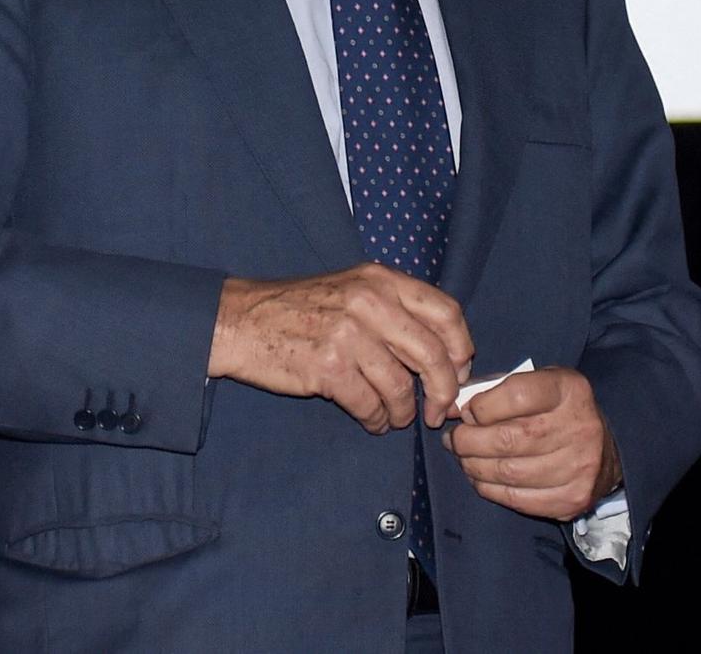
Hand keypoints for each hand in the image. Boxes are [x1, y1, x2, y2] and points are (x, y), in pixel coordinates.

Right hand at [207, 262, 473, 433]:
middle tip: (438, 412)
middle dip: (443, 392)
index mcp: (379, 280)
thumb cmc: (297, 309)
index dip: (461, 348)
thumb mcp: (350, 290)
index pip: (446, 312)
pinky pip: (370, 405)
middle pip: (433, 355)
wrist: (239, 321)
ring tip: (394, 417)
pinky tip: (371, 420)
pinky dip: (377, 420)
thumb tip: (445, 355)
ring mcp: (348, 334)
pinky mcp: (328, 367)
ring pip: (402, 387)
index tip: (459, 371)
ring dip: (404, 412)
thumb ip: (394, 311)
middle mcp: (369, 302)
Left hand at [442, 366, 622, 520]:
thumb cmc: (556, 410)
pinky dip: (490, 490)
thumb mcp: (536, 383)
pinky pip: (517, 499)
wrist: (604, 449)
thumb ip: (496, 389)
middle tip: (455, 440)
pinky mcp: (573, 499)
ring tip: (464, 458)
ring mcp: (579, 467)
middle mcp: (579, 428)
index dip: (481, 406)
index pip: (515, 395)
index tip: (468, 413)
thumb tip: (455, 409)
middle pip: (506, 439)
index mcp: (568, 390)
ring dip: (473, 467)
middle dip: (467, 441)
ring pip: (508, 472)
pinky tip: (482, 479)